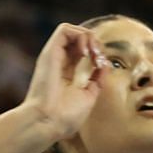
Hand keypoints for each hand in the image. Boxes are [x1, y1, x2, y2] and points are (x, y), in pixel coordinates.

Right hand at [24, 23, 104, 141]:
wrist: (47, 122)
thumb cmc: (65, 116)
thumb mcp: (88, 96)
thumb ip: (96, 80)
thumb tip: (105, 64)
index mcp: (65, 73)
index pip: (82, 51)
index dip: (97, 53)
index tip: (102, 66)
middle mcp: (58, 62)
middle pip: (78, 38)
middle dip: (95, 43)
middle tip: (99, 58)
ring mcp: (53, 56)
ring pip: (71, 30)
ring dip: (89, 37)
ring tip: (93, 54)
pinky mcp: (50, 52)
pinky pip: (65, 29)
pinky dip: (81, 35)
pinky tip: (86, 52)